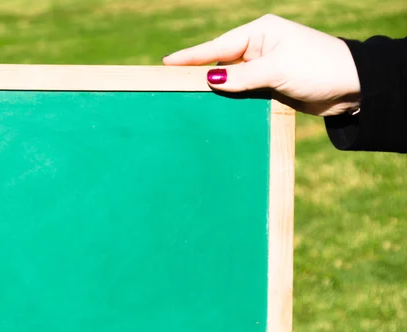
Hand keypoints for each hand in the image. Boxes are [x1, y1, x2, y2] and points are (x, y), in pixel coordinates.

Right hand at [163, 14, 360, 115]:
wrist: (353, 86)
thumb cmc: (317, 67)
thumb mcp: (277, 69)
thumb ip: (242, 76)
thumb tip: (211, 81)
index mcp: (260, 33)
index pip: (218, 46)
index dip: (192, 56)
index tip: (167, 62)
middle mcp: (260, 48)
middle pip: (221, 63)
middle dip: (199, 73)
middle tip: (171, 84)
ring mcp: (265, 68)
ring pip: (232, 81)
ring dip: (216, 91)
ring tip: (188, 99)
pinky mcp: (271, 86)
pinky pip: (244, 93)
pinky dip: (232, 101)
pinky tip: (216, 108)